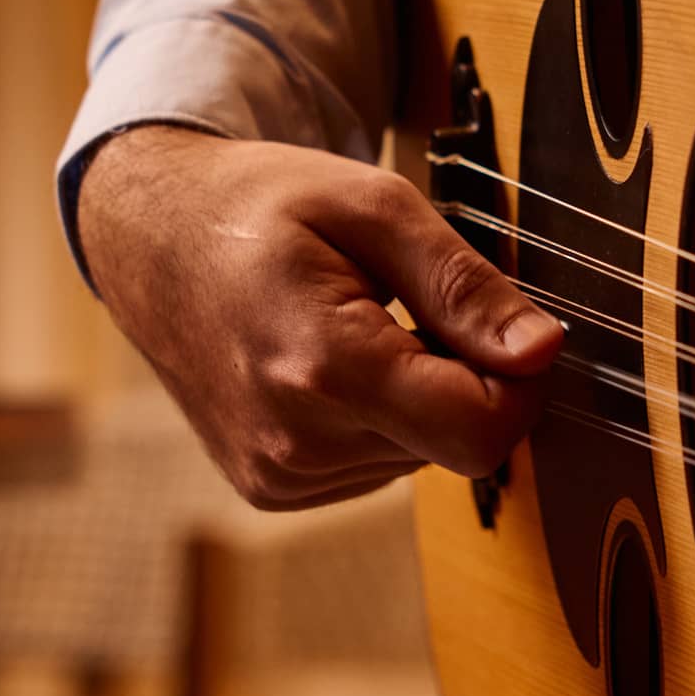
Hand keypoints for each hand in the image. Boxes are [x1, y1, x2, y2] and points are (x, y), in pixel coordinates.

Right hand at [77, 126, 563, 508]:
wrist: (150, 239)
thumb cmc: (259, 206)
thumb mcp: (373, 206)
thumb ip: (463, 285)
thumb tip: (544, 351)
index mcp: (322, 366)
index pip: (480, 432)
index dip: (517, 380)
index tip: (499, 323)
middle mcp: (294, 442)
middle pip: (454, 444)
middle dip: (462, 377)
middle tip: (408, 303)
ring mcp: (278, 476)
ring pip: (420, 457)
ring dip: (418, 397)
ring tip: (357, 325)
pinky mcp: (272, 489)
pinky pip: (376, 466)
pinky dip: (378, 418)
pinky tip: (330, 365)